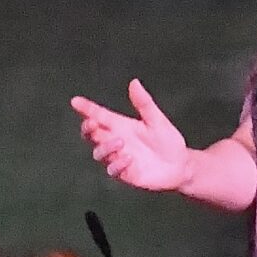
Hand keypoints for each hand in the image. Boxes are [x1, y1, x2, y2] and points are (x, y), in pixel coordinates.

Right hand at [72, 81, 192, 191]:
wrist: (180, 165)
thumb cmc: (168, 140)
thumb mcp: (157, 119)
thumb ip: (144, 103)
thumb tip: (134, 82)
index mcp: (120, 125)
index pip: (99, 115)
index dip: (86, 108)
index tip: (75, 101)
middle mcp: (115, 141)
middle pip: (91, 134)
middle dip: (88, 128)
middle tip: (92, 123)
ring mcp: (118, 157)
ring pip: (99, 152)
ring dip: (105, 147)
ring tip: (120, 142)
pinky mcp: (125, 173)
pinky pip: (113, 170)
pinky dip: (118, 163)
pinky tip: (129, 158)